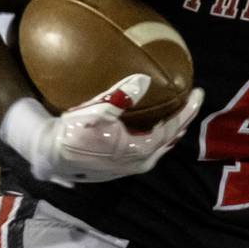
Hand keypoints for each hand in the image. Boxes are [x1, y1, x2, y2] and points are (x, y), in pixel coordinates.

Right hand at [0, 75, 203, 185]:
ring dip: (171, 129)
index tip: (199, 92)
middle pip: (171, 139)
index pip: (172, 128)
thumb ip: (121, 97)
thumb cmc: (73, 131)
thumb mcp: (96, 111)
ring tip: (178, 111)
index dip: (187, 110)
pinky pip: (150, 148)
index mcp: (139, 150)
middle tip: (193, 100)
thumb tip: (143, 80)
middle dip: (183, 120)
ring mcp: (131, 167)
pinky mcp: (122, 166)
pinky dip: (158, 135)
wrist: (50, 153)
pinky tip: (154, 123)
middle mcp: (140, 162)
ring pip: (161, 146)